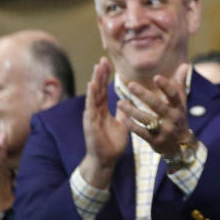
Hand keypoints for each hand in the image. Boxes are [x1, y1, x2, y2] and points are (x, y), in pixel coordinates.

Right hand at [80, 58, 128, 187]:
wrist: (106, 160)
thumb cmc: (112, 143)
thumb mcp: (122, 123)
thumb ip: (124, 112)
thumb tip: (129, 102)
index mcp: (103, 110)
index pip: (104, 89)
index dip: (105, 76)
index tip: (107, 62)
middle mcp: (96, 111)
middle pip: (98, 89)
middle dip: (100, 74)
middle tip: (102, 59)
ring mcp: (92, 116)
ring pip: (93, 95)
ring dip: (95, 81)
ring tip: (97, 68)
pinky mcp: (90, 124)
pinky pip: (91, 107)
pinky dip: (91, 96)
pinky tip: (91, 85)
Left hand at [117, 63, 192, 158]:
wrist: (180, 146)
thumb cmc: (177, 118)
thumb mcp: (181, 103)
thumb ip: (180, 84)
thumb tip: (185, 64)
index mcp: (179, 107)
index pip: (174, 95)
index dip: (166, 86)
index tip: (156, 77)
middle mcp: (172, 118)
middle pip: (157, 105)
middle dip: (144, 95)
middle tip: (130, 85)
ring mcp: (164, 131)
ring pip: (146, 119)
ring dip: (131, 111)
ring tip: (119, 103)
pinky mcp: (154, 141)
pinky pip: (140, 132)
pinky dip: (130, 124)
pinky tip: (121, 117)